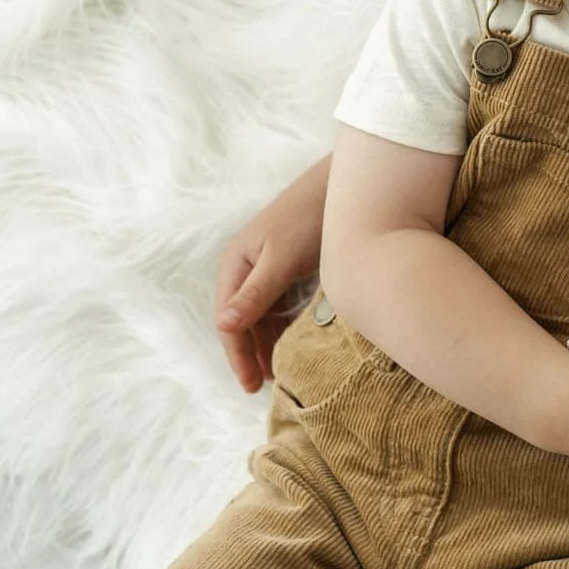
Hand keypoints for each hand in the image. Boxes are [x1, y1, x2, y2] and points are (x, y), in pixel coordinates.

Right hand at [215, 156, 329, 391]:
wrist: (344, 183)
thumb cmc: (311, 217)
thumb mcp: (282, 258)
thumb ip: (256, 293)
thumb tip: (225, 326)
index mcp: (235, 265)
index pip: (229, 321)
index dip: (238, 355)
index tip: (253, 385)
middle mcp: (245, 266)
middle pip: (241, 320)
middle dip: (250, 353)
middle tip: (266, 385)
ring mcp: (265, 265)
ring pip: (260, 314)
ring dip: (266, 342)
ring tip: (280, 369)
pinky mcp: (287, 264)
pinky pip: (276, 303)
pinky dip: (282, 325)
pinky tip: (294, 340)